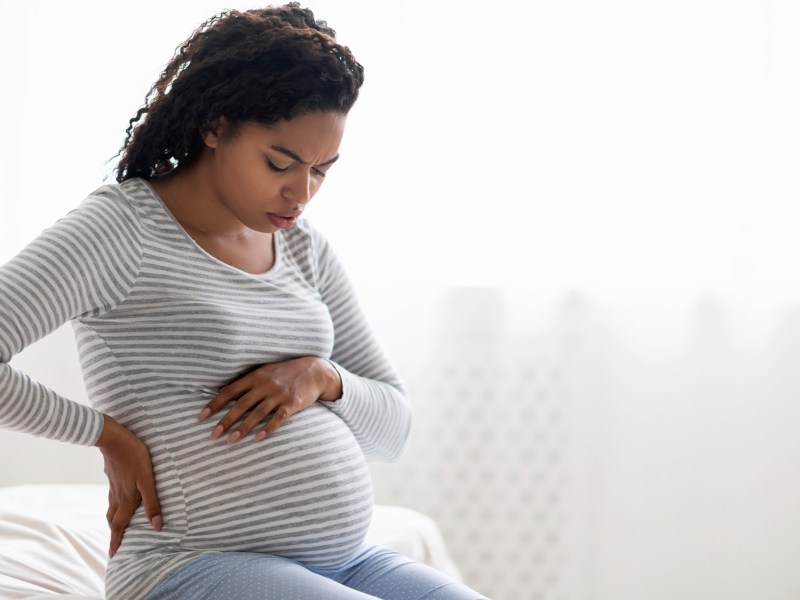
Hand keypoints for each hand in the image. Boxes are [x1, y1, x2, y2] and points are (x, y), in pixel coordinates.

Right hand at [94, 414, 161, 557]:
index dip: (117, 541)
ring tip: (116, 526)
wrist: (113, 439)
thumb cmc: (134, 458)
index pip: (120, 526)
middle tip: (114, 544)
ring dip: (113, 520)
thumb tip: (157, 526)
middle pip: (113, 519)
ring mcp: (113, 485)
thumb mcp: (147, 480)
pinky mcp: (112, 476)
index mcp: (126, 499)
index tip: (113, 555)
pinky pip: (112, 496)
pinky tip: (118, 498)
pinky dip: (114, 505)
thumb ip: (152, 503)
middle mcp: (117, 496)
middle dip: (114, 533)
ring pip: (111, 507)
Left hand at [198, 357, 341, 443]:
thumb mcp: (266, 372)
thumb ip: (248, 383)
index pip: (230, 390)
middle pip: (241, 404)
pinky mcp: (292, 403)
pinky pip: (278, 418)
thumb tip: (225, 394)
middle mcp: (265, 384)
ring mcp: (279, 394)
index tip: (201, 416)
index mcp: (256, 376)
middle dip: (225, 420)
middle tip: (213, 435)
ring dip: (243, 428)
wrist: (315, 371)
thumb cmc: (286, 373)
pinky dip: (268, 428)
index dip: (215, 403)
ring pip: (257, 413)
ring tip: (230, 441)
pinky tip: (258, 438)